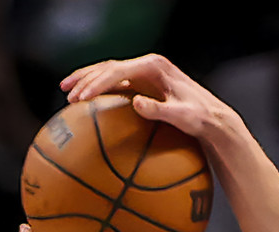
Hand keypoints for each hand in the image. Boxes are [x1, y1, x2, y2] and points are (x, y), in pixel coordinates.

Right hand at [60, 54, 235, 141]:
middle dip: (85, 79)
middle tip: (67, 95)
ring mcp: (144, 73)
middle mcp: (147, 65)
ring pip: (108, 71)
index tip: (81, 97)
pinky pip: (115, 83)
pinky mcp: (143, 84)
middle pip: (108, 67)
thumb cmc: (200, 118)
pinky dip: (98, 88)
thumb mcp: (182, 117)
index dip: (97, 83)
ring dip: (86, 79)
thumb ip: (160, 110)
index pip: (117, 71)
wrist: (212, 118)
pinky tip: (85, 98)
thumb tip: (136, 103)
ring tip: (66, 90)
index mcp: (154, 67)